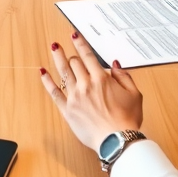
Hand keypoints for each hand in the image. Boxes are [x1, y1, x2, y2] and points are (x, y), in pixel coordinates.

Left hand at [39, 32, 143, 151]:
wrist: (117, 141)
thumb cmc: (127, 120)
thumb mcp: (134, 94)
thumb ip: (124, 76)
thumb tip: (114, 64)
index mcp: (101, 79)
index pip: (88, 56)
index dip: (80, 43)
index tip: (74, 35)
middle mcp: (86, 85)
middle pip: (74, 63)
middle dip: (72, 54)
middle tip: (68, 48)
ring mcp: (75, 97)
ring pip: (63, 72)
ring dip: (58, 58)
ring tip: (54, 48)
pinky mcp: (67, 110)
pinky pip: (54, 92)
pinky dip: (47, 81)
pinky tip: (43, 72)